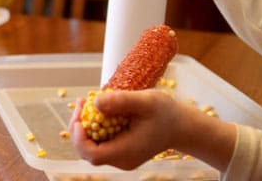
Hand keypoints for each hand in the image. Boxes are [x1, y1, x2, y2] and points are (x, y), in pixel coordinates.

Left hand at [69, 89, 184, 169]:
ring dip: (85, 125)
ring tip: (86, 102)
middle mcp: (121, 160)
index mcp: (126, 152)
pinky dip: (94, 127)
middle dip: (79, 127)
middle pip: (87, 151)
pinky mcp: (121, 151)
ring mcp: (121, 157)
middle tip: (81, 102)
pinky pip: (100, 142)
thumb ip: (121, 102)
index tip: (79, 115)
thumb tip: (95, 103)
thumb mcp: (146, 101)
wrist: (182, 126)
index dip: (79, 137)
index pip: (92, 154)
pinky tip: (96, 108)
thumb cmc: (166, 113)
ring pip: (92, 147)